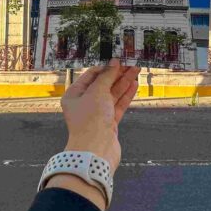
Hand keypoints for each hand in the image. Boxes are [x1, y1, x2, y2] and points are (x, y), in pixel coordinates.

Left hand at [60, 59, 139, 173]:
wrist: (96, 151)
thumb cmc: (90, 120)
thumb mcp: (97, 92)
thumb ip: (107, 76)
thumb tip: (114, 63)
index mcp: (74, 95)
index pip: (90, 76)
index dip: (104, 67)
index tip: (118, 59)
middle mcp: (84, 104)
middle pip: (103, 84)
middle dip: (117, 74)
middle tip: (130, 62)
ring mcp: (97, 114)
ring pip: (112, 94)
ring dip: (124, 82)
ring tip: (136, 70)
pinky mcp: (108, 123)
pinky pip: (118, 105)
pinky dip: (126, 94)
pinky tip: (134, 84)